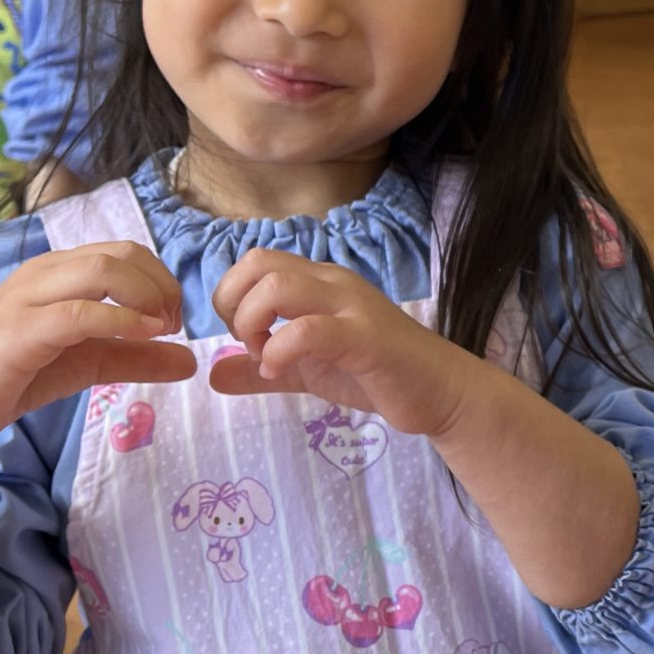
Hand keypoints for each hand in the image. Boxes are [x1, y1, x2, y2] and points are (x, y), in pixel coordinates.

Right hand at [0, 242, 192, 448]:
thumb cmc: (18, 377)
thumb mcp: (91, 362)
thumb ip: (138, 357)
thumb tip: (192, 361)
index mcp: (59, 270)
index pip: (126, 250)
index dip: (162, 279)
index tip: (174, 319)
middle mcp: (43, 272)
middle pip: (121, 252)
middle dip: (160, 284)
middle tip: (173, 324)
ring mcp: (27, 297)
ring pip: (102, 269)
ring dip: (146, 296)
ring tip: (162, 329)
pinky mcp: (19, 331)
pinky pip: (80, 312)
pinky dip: (120, 319)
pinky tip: (143, 335)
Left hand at [209, 249, 474, 436]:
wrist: (441, 392)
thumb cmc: (376, 376)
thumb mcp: (307, 371)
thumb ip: (262, 369)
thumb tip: (213, 374)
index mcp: (318, 282)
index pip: (254, 262)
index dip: (231, 298)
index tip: (244, 339)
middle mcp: (332, 282)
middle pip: (257, 262)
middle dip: (233, 305)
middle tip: (249, 343)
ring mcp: (350, 306)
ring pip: (278, 285)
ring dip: (253, 322)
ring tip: (265, 357)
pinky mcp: (364, 337)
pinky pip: (308, 329)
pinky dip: (279, 350)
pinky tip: (281, 372)